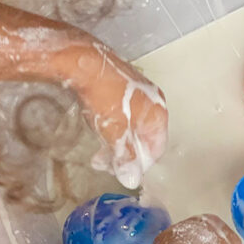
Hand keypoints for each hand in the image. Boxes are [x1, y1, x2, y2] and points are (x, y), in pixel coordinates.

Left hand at [67, 41, 168, 188]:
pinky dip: (114, 125)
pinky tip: (98, 125)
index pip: (157, 149)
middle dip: (125, 154)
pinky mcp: (125, 85)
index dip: (140, 164)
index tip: (121, 172)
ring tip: (97, 148)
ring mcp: (140, 92)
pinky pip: (125, 113)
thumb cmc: (104, 97)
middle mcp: (154, 102)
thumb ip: (125, 158)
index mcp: (158, 113)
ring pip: (133, 126)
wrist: (85, 62)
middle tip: (104, 163)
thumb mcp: (115, 133)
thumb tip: (132, 180)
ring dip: (117, 141)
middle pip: (145, 138)